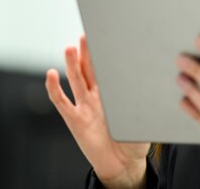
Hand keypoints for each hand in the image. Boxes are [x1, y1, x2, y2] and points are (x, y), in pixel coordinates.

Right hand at [45, 35, 149, 188]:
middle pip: (90, 69)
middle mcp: (97, 96)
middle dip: (88, 52)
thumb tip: (149, 81)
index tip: (105, 34)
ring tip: (71, 48)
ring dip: (72, 64)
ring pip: (77, 80)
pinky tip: (51, 75)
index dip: (105, 52)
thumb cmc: (134, 140)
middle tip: (86, 34)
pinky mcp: (75, 120)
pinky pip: (62, 102)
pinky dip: (55, 88)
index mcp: (114, 92)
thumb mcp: (143, 117)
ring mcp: (85, 106)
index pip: (108, 68)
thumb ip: (142, 100)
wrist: (123, 165)